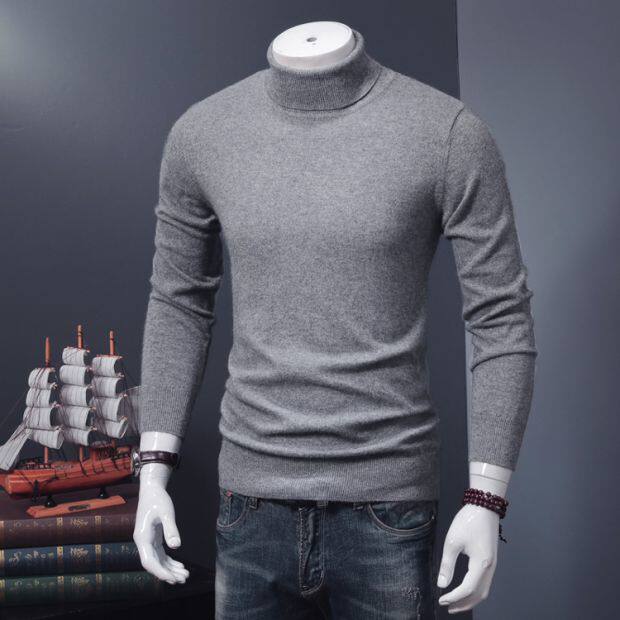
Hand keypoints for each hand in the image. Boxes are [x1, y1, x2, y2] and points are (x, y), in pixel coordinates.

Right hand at [133, 462, 188, 584]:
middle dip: (168, 573)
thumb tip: (176, 546)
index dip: (161, 572)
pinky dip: (169, 561)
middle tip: (184, 579)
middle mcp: (142, 542)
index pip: (149, 561)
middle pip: (153, 564)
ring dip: (170, 569)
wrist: (151, 489)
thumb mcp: (166, 512)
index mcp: (142, 537)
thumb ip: (170, 529)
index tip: (174, 578)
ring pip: (157, 561)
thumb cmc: (158, 499)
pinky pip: (160, 554)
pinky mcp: (153, 538)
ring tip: (185, 575)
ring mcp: (147, 541)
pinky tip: (180, 566)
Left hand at [437, 504, 498, 612]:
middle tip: (448, 607)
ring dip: (470, 599)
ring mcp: (492, 565)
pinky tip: (465, 589)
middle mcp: (490, 567)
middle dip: (463, 603)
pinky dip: (475, 591)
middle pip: (479, 594)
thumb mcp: (452, 542)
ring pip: (484, 590)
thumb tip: (442, 584)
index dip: (454, 597)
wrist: (484, 506)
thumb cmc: (468, 521)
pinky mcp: (490, 560)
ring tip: (455, 603)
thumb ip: (447, 565)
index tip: (441, 599)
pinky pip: (485, 582)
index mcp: (482, 564)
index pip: (468, 588)